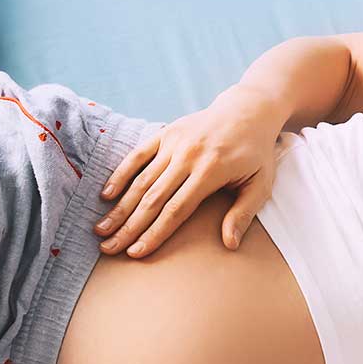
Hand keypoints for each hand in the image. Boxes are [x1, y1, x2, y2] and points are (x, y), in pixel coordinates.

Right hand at [93, 88, 289, 255]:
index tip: (135, 253)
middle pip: (152, 199)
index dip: (154, 233)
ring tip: (101, 229)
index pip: (176, 210)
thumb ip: (243, 214)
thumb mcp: (260, 184)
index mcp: (211, 171)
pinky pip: (138, 155)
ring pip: (141, 180)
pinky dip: (121, 174)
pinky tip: (106, 195)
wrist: (249, 110)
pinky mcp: (166, 133)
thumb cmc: (256, 153)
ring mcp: (174, 142)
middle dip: (128, 227)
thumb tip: (229, 244)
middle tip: (108, 249)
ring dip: (120, 207)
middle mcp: (188, 156)